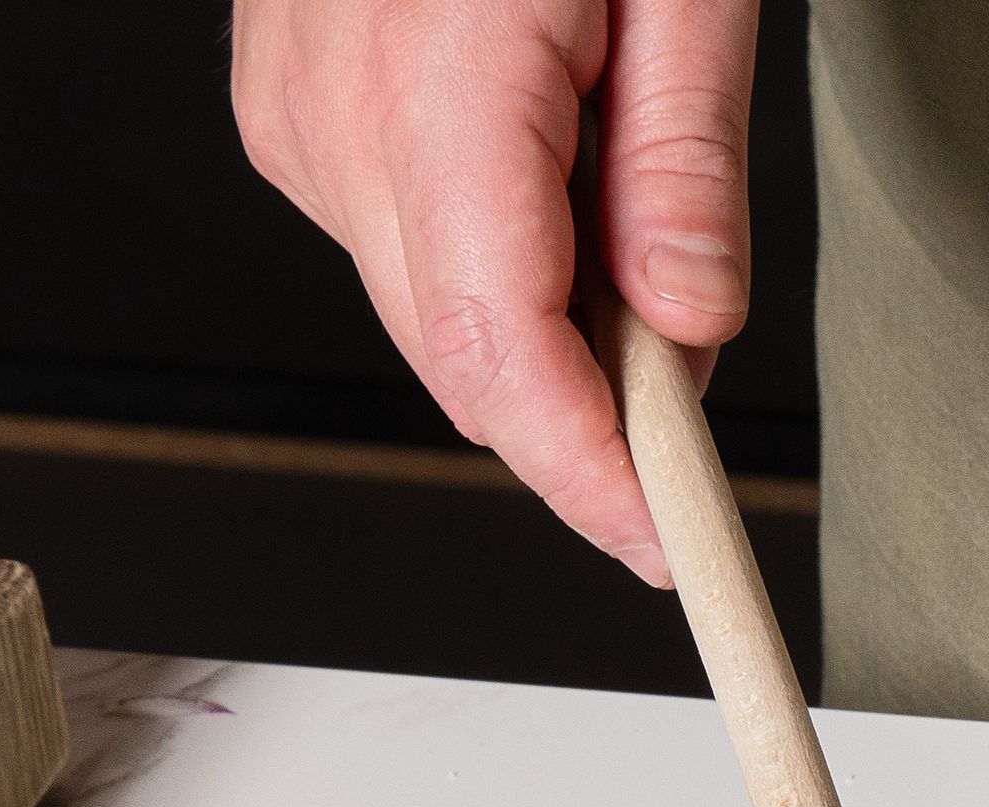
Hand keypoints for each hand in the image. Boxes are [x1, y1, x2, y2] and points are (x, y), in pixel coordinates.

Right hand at [234, 0, 761, 582]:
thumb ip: (683, 162)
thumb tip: (692, 329)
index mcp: (438, 78)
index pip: (505, 353)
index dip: (592, 475)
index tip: (669, 545)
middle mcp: (332, 110)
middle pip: (464, 363)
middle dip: (589, 428)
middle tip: (697, 433)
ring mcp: (294, 114)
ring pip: (438, 319)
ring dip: (550, 342)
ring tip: (634, 248)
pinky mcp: (291, 114)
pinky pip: (407, 251)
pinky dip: (499, 272)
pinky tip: (558, 207)